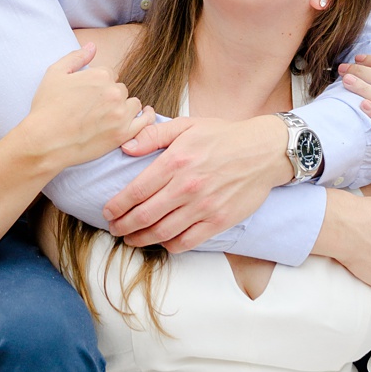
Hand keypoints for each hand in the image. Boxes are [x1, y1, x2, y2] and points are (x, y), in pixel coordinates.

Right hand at [16, 46, 155, 171]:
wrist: (45, 140)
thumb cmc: (47, 106)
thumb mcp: (55, 73)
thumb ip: (76, 57)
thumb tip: (93, 46)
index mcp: (99, 75)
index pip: (109, 73)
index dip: (98, 82)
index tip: (89, 94)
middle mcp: (114, 92)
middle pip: (121, 88)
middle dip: (111, 94)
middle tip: (94, 107)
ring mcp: (120, 114)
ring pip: (133, 104)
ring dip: (124, 107)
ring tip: (109, 116)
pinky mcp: (124, 134)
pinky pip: (145, 122)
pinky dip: (145, 118)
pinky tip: (143, 116)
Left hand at [105, 114, 292, 250]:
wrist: (264, 151)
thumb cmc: (222, 135)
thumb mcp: (185, 125)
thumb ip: (153, 136)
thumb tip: (125, 147)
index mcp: (175, 162)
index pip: (136, 191)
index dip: (117, 206)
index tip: (106, 212)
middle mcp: (187, 187)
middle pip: (145, 215)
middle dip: (124, 226)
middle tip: (113, 229)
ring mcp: (204, 206)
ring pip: (164, 231)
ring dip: (142, 239)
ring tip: (131, 239)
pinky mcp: (220, 220)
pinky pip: (190, 241)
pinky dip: (172, 246)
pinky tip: (163, 243)